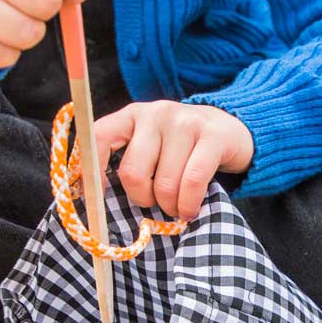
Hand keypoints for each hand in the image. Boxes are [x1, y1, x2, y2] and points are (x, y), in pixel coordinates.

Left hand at [94, 101, 252, 221]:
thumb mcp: (149, 147)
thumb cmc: (179, 149)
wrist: (229, 129)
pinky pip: (193, 181)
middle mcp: (155, 113)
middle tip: (155, 202)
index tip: (98, 197)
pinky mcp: (213, 136)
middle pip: (133, 172)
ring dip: (171, 206)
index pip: (98, 137)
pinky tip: (191, 209)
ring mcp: (185, 122)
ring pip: (164, 183)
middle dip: (143, 199)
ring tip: (177, 205)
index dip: (92, 172)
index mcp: (131, 116)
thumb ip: (126, 163)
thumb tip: (94, 199)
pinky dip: (189, 204)